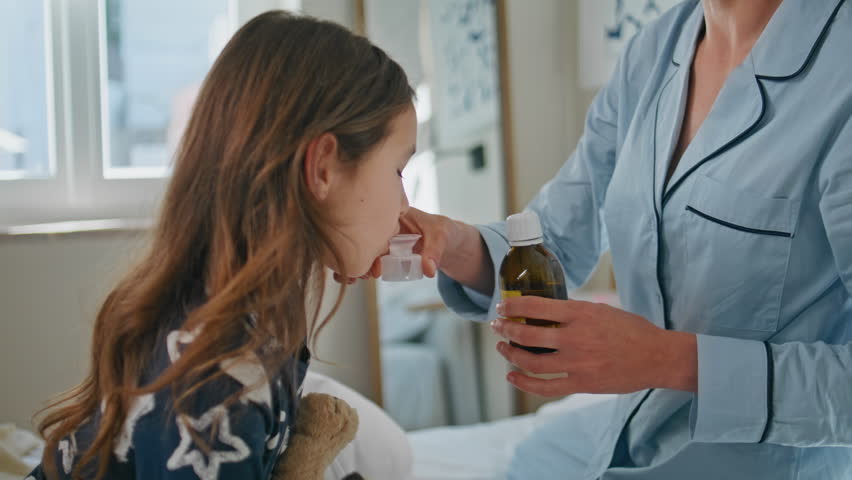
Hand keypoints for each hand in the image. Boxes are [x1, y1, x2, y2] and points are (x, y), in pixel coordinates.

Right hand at [333, 207, 460, 283]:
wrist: (447, 241)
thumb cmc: (443, 232)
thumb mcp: (441, 237)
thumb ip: (434, 252)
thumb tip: (428, 270)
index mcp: (394, 213)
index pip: (375, 222)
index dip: (369, 239)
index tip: (371, 259)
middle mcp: (384, 225)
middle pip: (364, 236)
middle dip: (358, 254)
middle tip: (360, 273)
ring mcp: (382, 239)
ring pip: (363, 249)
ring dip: (356, 262)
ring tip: (354, 278)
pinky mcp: (383, 252)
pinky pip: (368, 258)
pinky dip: (361, 267)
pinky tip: (354, 279)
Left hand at [490, 296, 696, 396]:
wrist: (657, 357)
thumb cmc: (632, 330)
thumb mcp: (602, 310)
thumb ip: (576, 312)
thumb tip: (548, 311)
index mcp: (581, 314)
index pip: (536, 306)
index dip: (513, 306)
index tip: (503, 306)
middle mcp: (575, 337)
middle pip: (528, 334)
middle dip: (506, 329)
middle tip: (497, 326)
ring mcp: (577, 363)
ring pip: (531, 362)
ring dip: (511, 353)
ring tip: (502, 347)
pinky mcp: (582, 384)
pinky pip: (546, 387)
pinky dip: (524, 383)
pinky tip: (512, 376)